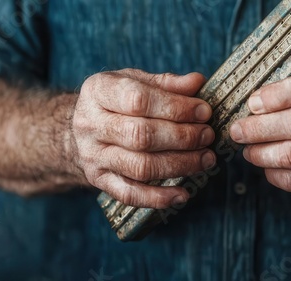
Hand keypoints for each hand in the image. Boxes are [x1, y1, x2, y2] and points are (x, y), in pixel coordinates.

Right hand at [72, 69, 215, 207]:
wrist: (82, 129)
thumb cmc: (116, 102)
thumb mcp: (135, 81)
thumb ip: (166, 83)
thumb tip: (197, 82)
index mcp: (99, 91)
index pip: (139, 100)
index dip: (176, 107)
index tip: (204, 111)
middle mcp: (91, 124)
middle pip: (141, 136)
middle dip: (183, 137)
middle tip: (208, 135)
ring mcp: (93, 155)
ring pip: (140, 167)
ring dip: (179, 165)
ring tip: (206, 159)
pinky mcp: (99, 180)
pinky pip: (130, 194)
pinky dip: (158, 198)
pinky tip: (183, 194)